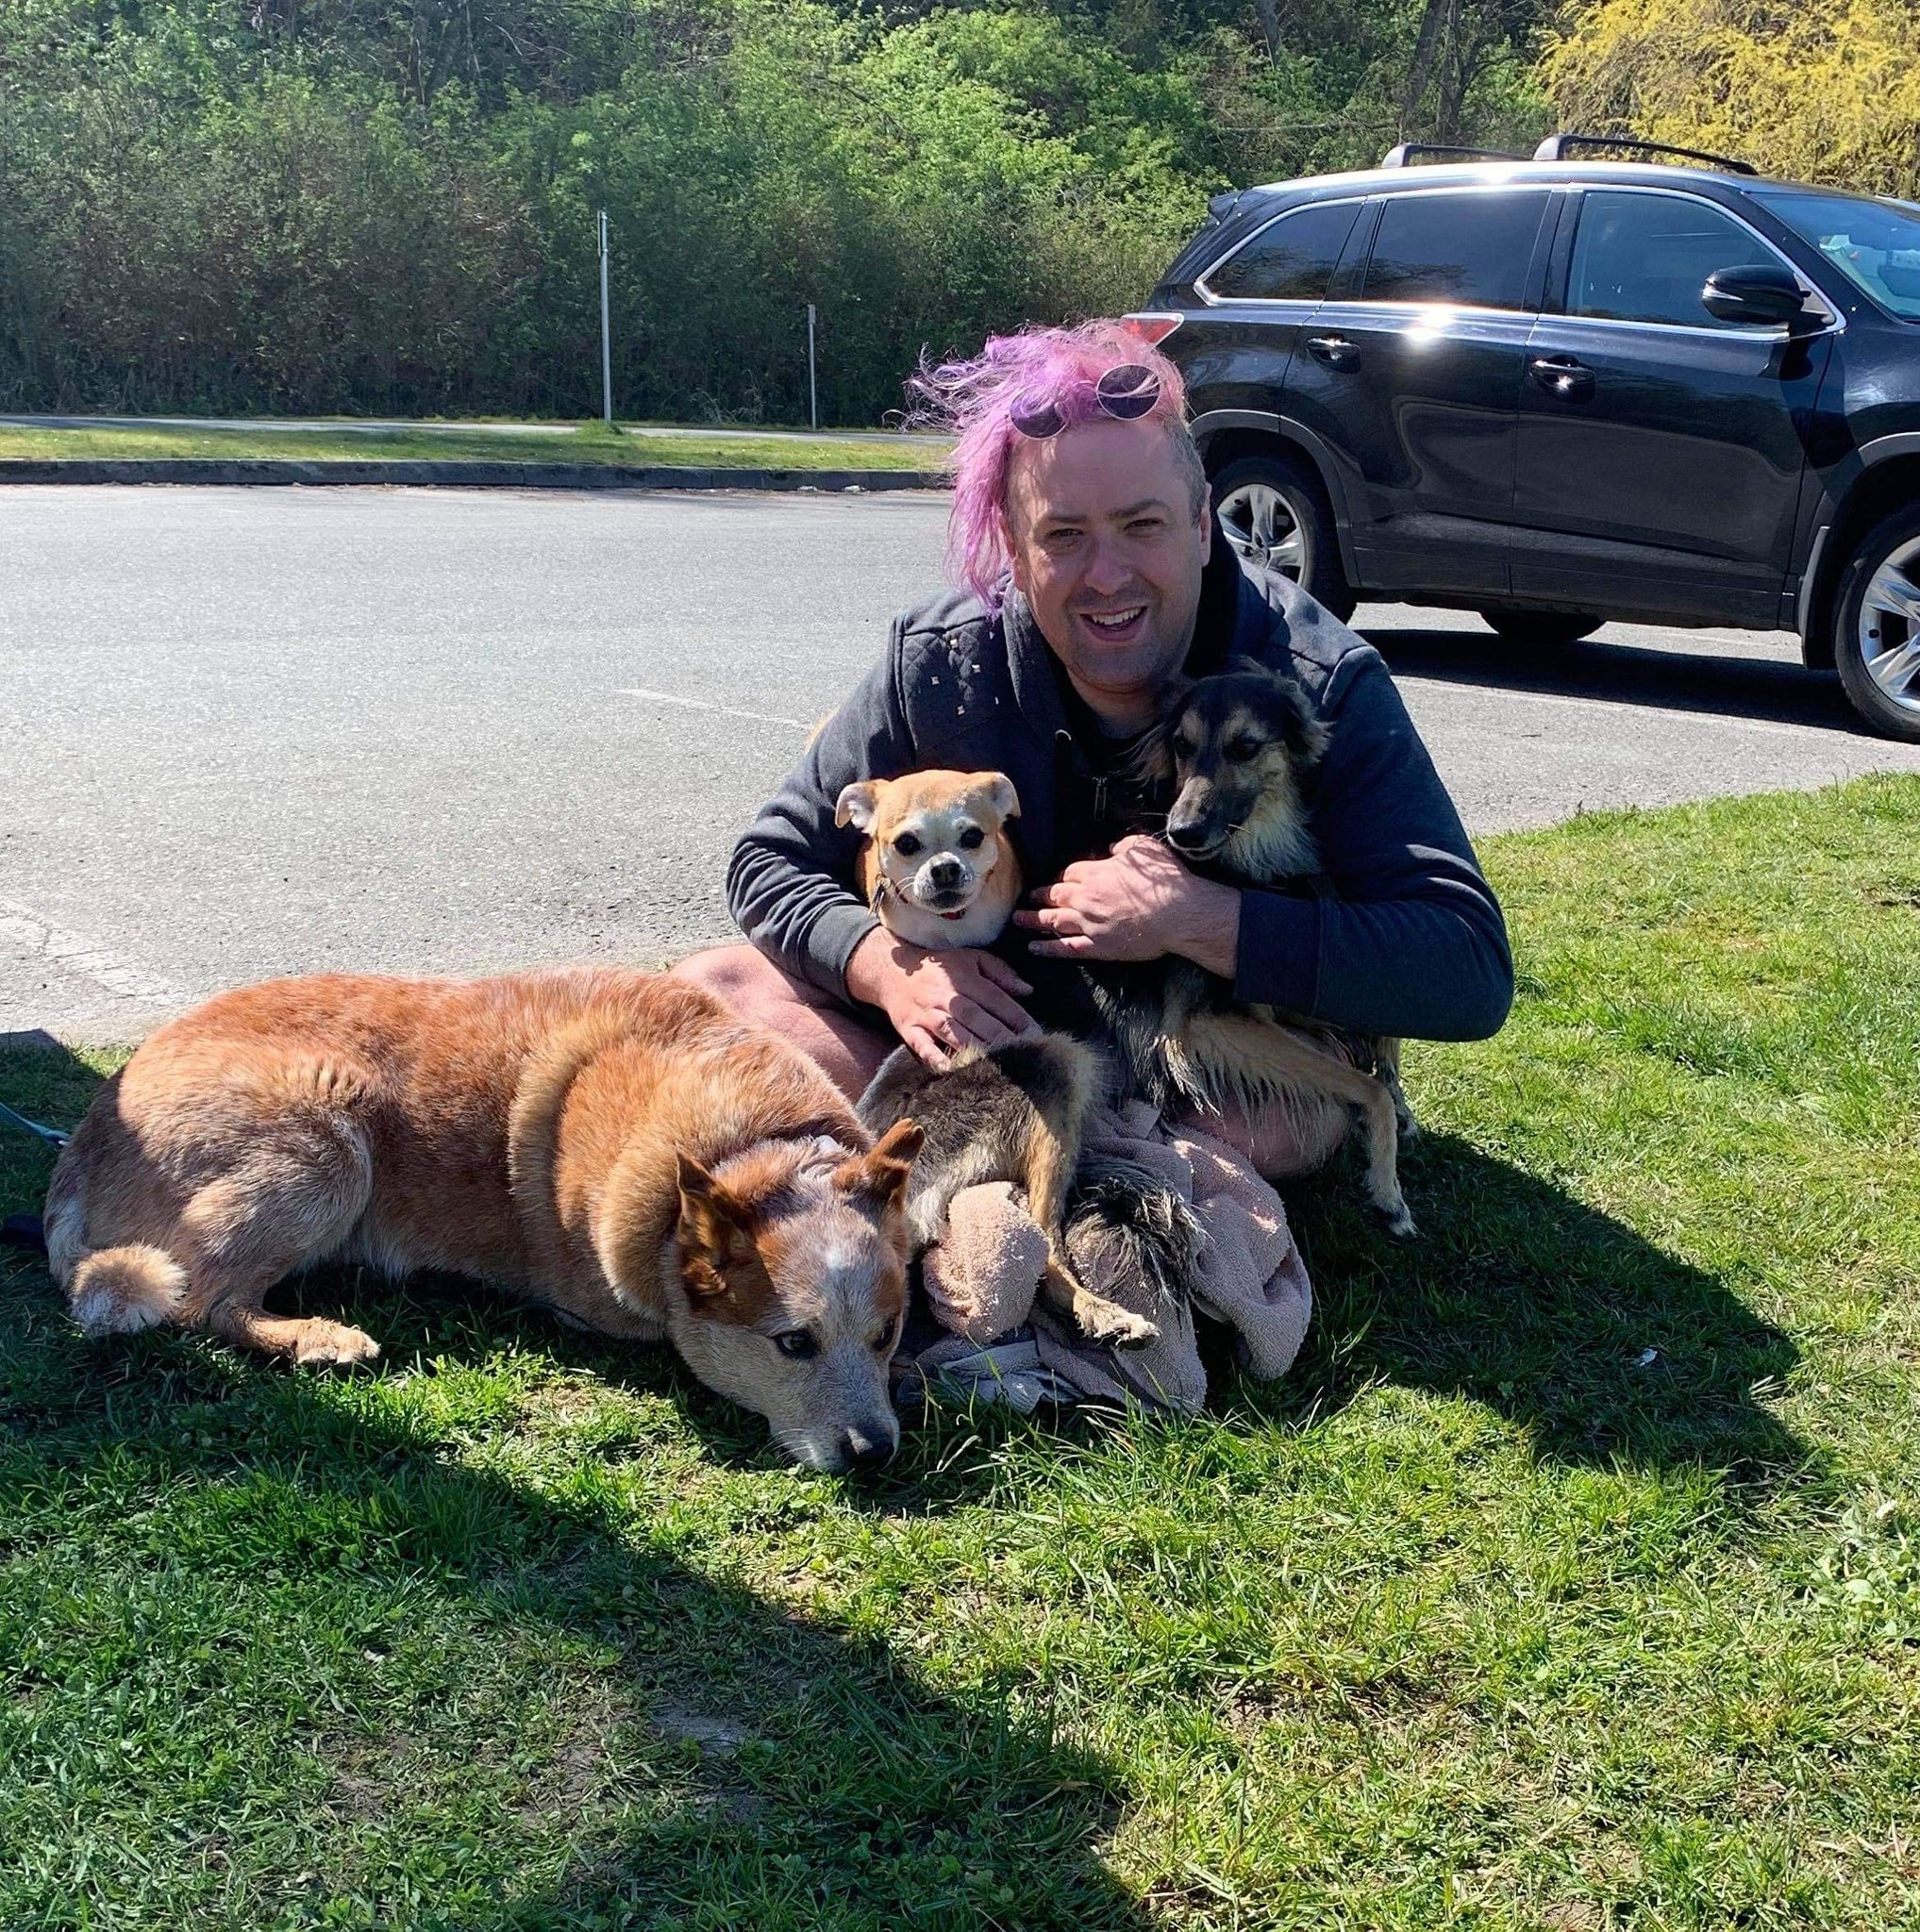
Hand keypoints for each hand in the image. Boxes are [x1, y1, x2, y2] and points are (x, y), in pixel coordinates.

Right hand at [846, 929, 1037, 1066]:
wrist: (891, 970)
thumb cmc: (940, 967)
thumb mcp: (971, 958)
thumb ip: (1001, 972)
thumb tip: (1027, 990)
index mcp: (965, 979)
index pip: (996, 999)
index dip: (1017, 1017)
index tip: (1036, 1034)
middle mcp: (947, 997)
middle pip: (977, 1018)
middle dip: (1000, 1036)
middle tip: (1022, 1054)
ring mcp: (927, 1014)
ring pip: (953, 1032)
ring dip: (973, 1047)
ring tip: (995, 1063)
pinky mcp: (909, 1028)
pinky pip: (920, 1043)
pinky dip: (933, 1055)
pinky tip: (949, 1067)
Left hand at [1014, 834, 1240, 975]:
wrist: (1178, 915)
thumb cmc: (1166, 881)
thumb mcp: (1145, 848)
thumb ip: (1124, 847)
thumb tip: (1113, 850)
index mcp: (1095, 873)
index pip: (1070, 873)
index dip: (1064, 877)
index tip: (1060, 881)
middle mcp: (1085, 898)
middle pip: (1054, 895)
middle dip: (1038, 896)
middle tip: (1025, 898)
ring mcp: (1088, 924)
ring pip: (1052, 921)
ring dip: (1033, 921)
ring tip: (1018, 921)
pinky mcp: (1097, 947)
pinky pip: (1065, 948)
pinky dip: (1047, 949)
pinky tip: (1034, 948)